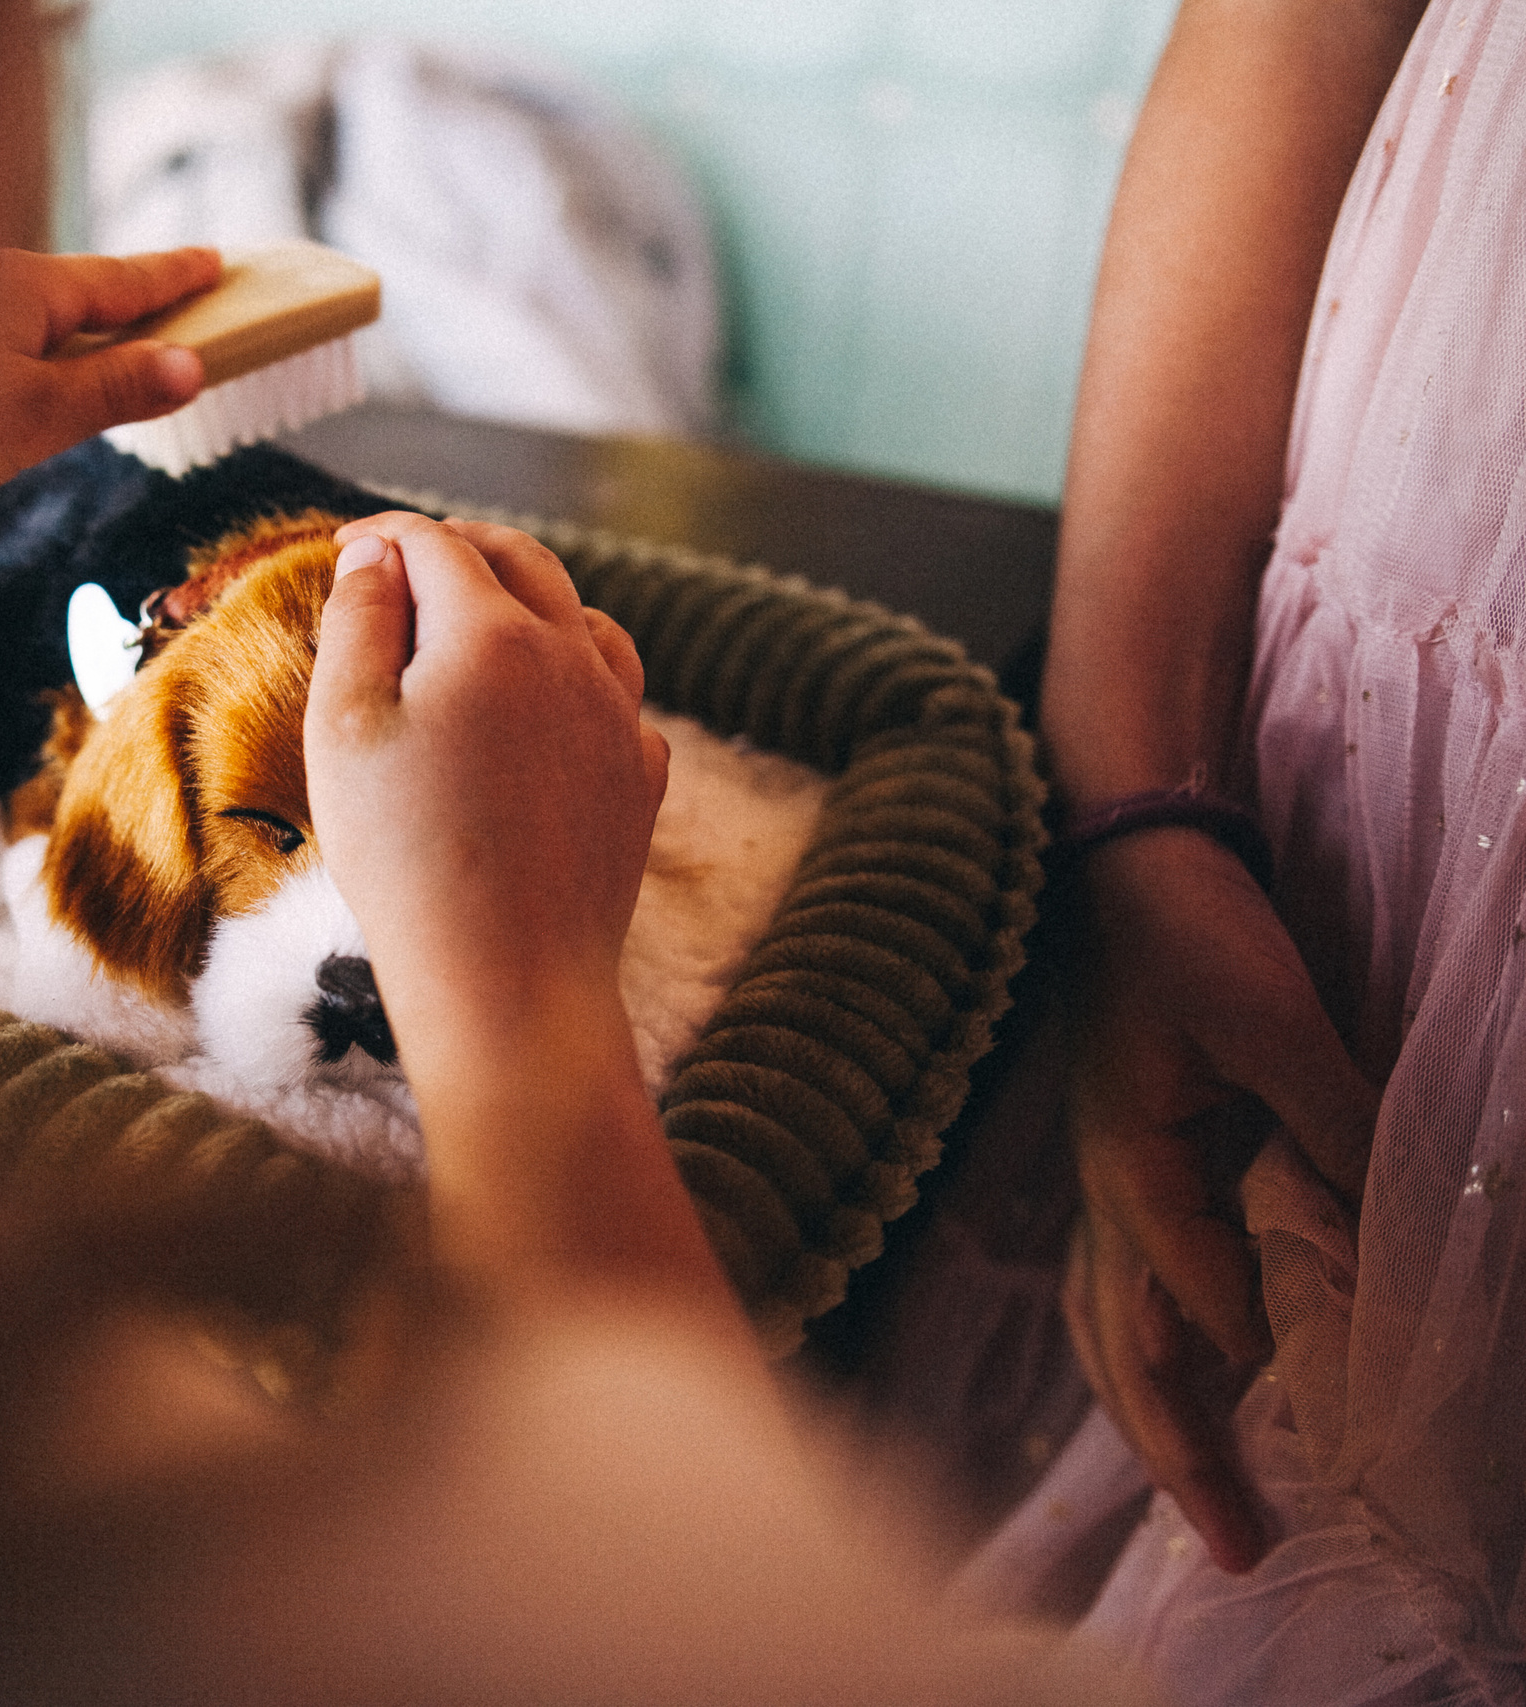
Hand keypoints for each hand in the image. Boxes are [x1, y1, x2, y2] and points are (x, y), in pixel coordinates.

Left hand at [0, 247, 218, 498]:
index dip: (172, 277)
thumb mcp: (33, 416)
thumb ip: (112, 389)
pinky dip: (37, 348)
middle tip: (176, 300)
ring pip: (34, 316)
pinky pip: (2, 335)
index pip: (120, 280)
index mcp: (23, 286)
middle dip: (124, 301)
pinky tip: (30, 377)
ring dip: (76, 332)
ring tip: (115, 351)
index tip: (212, 261)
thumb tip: (190, 366)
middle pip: (74, 293)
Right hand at [306, 514, 668, 1052]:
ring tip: (488, 613)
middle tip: (411, 555)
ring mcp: (618, 717)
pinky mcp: (638, 777)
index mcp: (492, 633)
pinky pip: (618, 697)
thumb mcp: (344, 728)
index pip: (436, 545)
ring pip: (585, 618)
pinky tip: (548, 705)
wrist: (507, 978)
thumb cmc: (405, 856)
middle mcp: (572, 657)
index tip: (346, 545)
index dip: (385, 534)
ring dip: (532, 598)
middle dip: (462, 545)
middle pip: (523, 560)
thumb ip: (357, 622)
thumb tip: (374, 557)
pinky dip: (577, 675)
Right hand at [1061, 827, 1377, 1571]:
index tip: (1343, 1452)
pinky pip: (1115, 1285)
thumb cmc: (1188, 928)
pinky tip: (1171, 1367)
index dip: (1271, 1381)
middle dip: (1182, 1458)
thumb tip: (1392, 1232)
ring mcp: (1100, 1175)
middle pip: (1129, 1353)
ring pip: (1109, 1328)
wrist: (1112, 846)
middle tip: (1241, 1552)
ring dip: (1153, 1418)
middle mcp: (1105, 1192)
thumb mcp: (1275, 1024)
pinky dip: (1139, 1350)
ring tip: (1200, 1494)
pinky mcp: (1115, 1151)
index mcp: (1135, 1171)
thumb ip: (1331, 1128)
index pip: (1205, 1308)